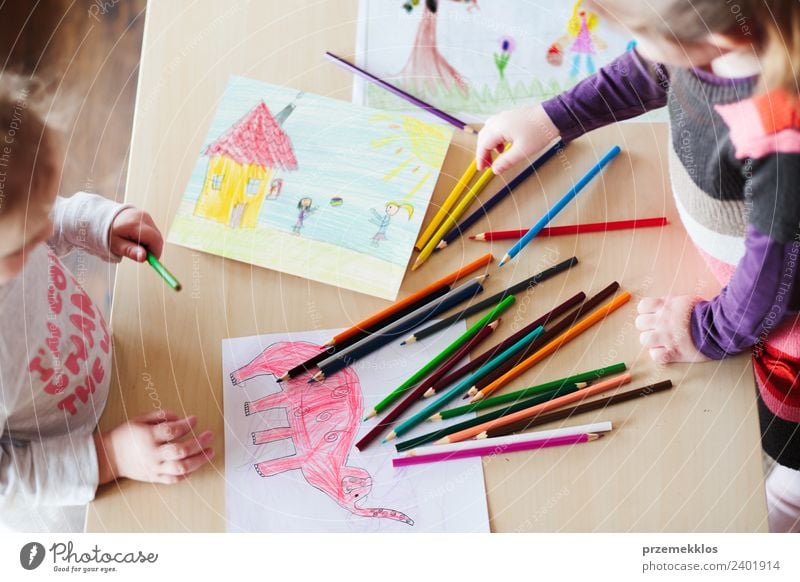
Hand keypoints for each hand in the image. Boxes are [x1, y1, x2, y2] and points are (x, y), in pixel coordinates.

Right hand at [94, 410, 213, 484]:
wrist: (109, 457)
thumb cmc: (126, 435)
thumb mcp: (140, 419)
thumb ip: (161, 415)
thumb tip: (180, 417)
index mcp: (148, 437)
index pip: (172, 431)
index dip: (186, 424)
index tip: (195, 420)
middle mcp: (153, 454)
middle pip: (181, 450)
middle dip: (199, 442)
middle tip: (210, 435)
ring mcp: (155, 468)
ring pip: (181, 467)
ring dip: (199, 460)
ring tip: (210, 451)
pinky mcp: (155, 478)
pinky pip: (175, 479)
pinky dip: (188, 473)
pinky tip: (197, 464)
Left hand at [110, 207, 163, 261]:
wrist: (104, 218)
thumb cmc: (109, 233)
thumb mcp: (116, 245)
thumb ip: (130, 251)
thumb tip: (143, 257)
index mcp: (134, 225)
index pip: (154, 239)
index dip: (156, 252)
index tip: (150, 261)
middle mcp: (143, 218)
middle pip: (157, 237)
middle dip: (153, 249)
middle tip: (141, 255)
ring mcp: (145, 215)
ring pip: (156, 235)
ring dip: (150, 243)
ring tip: (136, 245)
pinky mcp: (146, 216)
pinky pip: (153, 230)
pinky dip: (149, 238)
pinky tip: (138, 239)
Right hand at [475, 105, 559, 173]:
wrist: (553, 116)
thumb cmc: (538, 133)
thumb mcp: (522, 151)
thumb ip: (506, 161)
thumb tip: (495, 170)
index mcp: (498, 128)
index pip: (483, 145)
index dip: (481, 158)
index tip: (482, 169)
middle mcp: (498, 121)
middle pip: (483, 137)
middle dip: (483, 152)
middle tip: (487, 165)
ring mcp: (504, 117)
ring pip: (489, 131)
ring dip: (489, 144)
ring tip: (496, 156)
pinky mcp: (510, 116)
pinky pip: (496, 127)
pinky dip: (496, 138)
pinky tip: (504, 145)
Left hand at [635, 295, 709, 363]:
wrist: (721, 326)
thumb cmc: (707, 312)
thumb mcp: (687, 300)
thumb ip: (672, 304)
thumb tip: (662, 307)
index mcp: (666, 305)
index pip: (642, 306)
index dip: (646, 312)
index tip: (654, 315)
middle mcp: (663, 320)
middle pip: (640, 323)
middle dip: (648, 327)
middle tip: (659, 330)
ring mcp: (667, 337)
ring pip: (644, 340)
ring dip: (652, 342)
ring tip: (663, 342)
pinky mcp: (674, 352)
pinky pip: (655, 356)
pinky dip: (660, 355)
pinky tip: (668, 352)